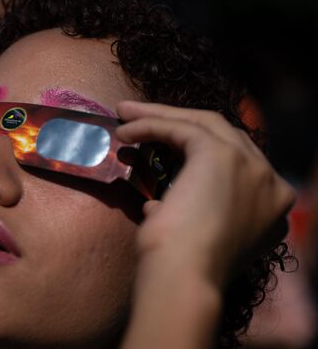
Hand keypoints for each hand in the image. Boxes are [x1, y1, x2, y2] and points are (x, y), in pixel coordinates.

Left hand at [115, 101, 294, 285]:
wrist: (184, 278)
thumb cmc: (181, 267)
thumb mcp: (194, 236)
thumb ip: (189, 215)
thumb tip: (159, 205)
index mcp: (270, 205)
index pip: (234, 158)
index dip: (194, 145)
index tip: (158, 142)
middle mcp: (270, 182)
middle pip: (221, 134)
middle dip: (175, 121)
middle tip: (135, 117)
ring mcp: (251, 166)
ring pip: (203, 124)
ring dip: (159, 115)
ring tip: (124, 115)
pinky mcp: (222, 155)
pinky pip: (182, 128)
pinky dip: (152, 124)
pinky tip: (125, 131)